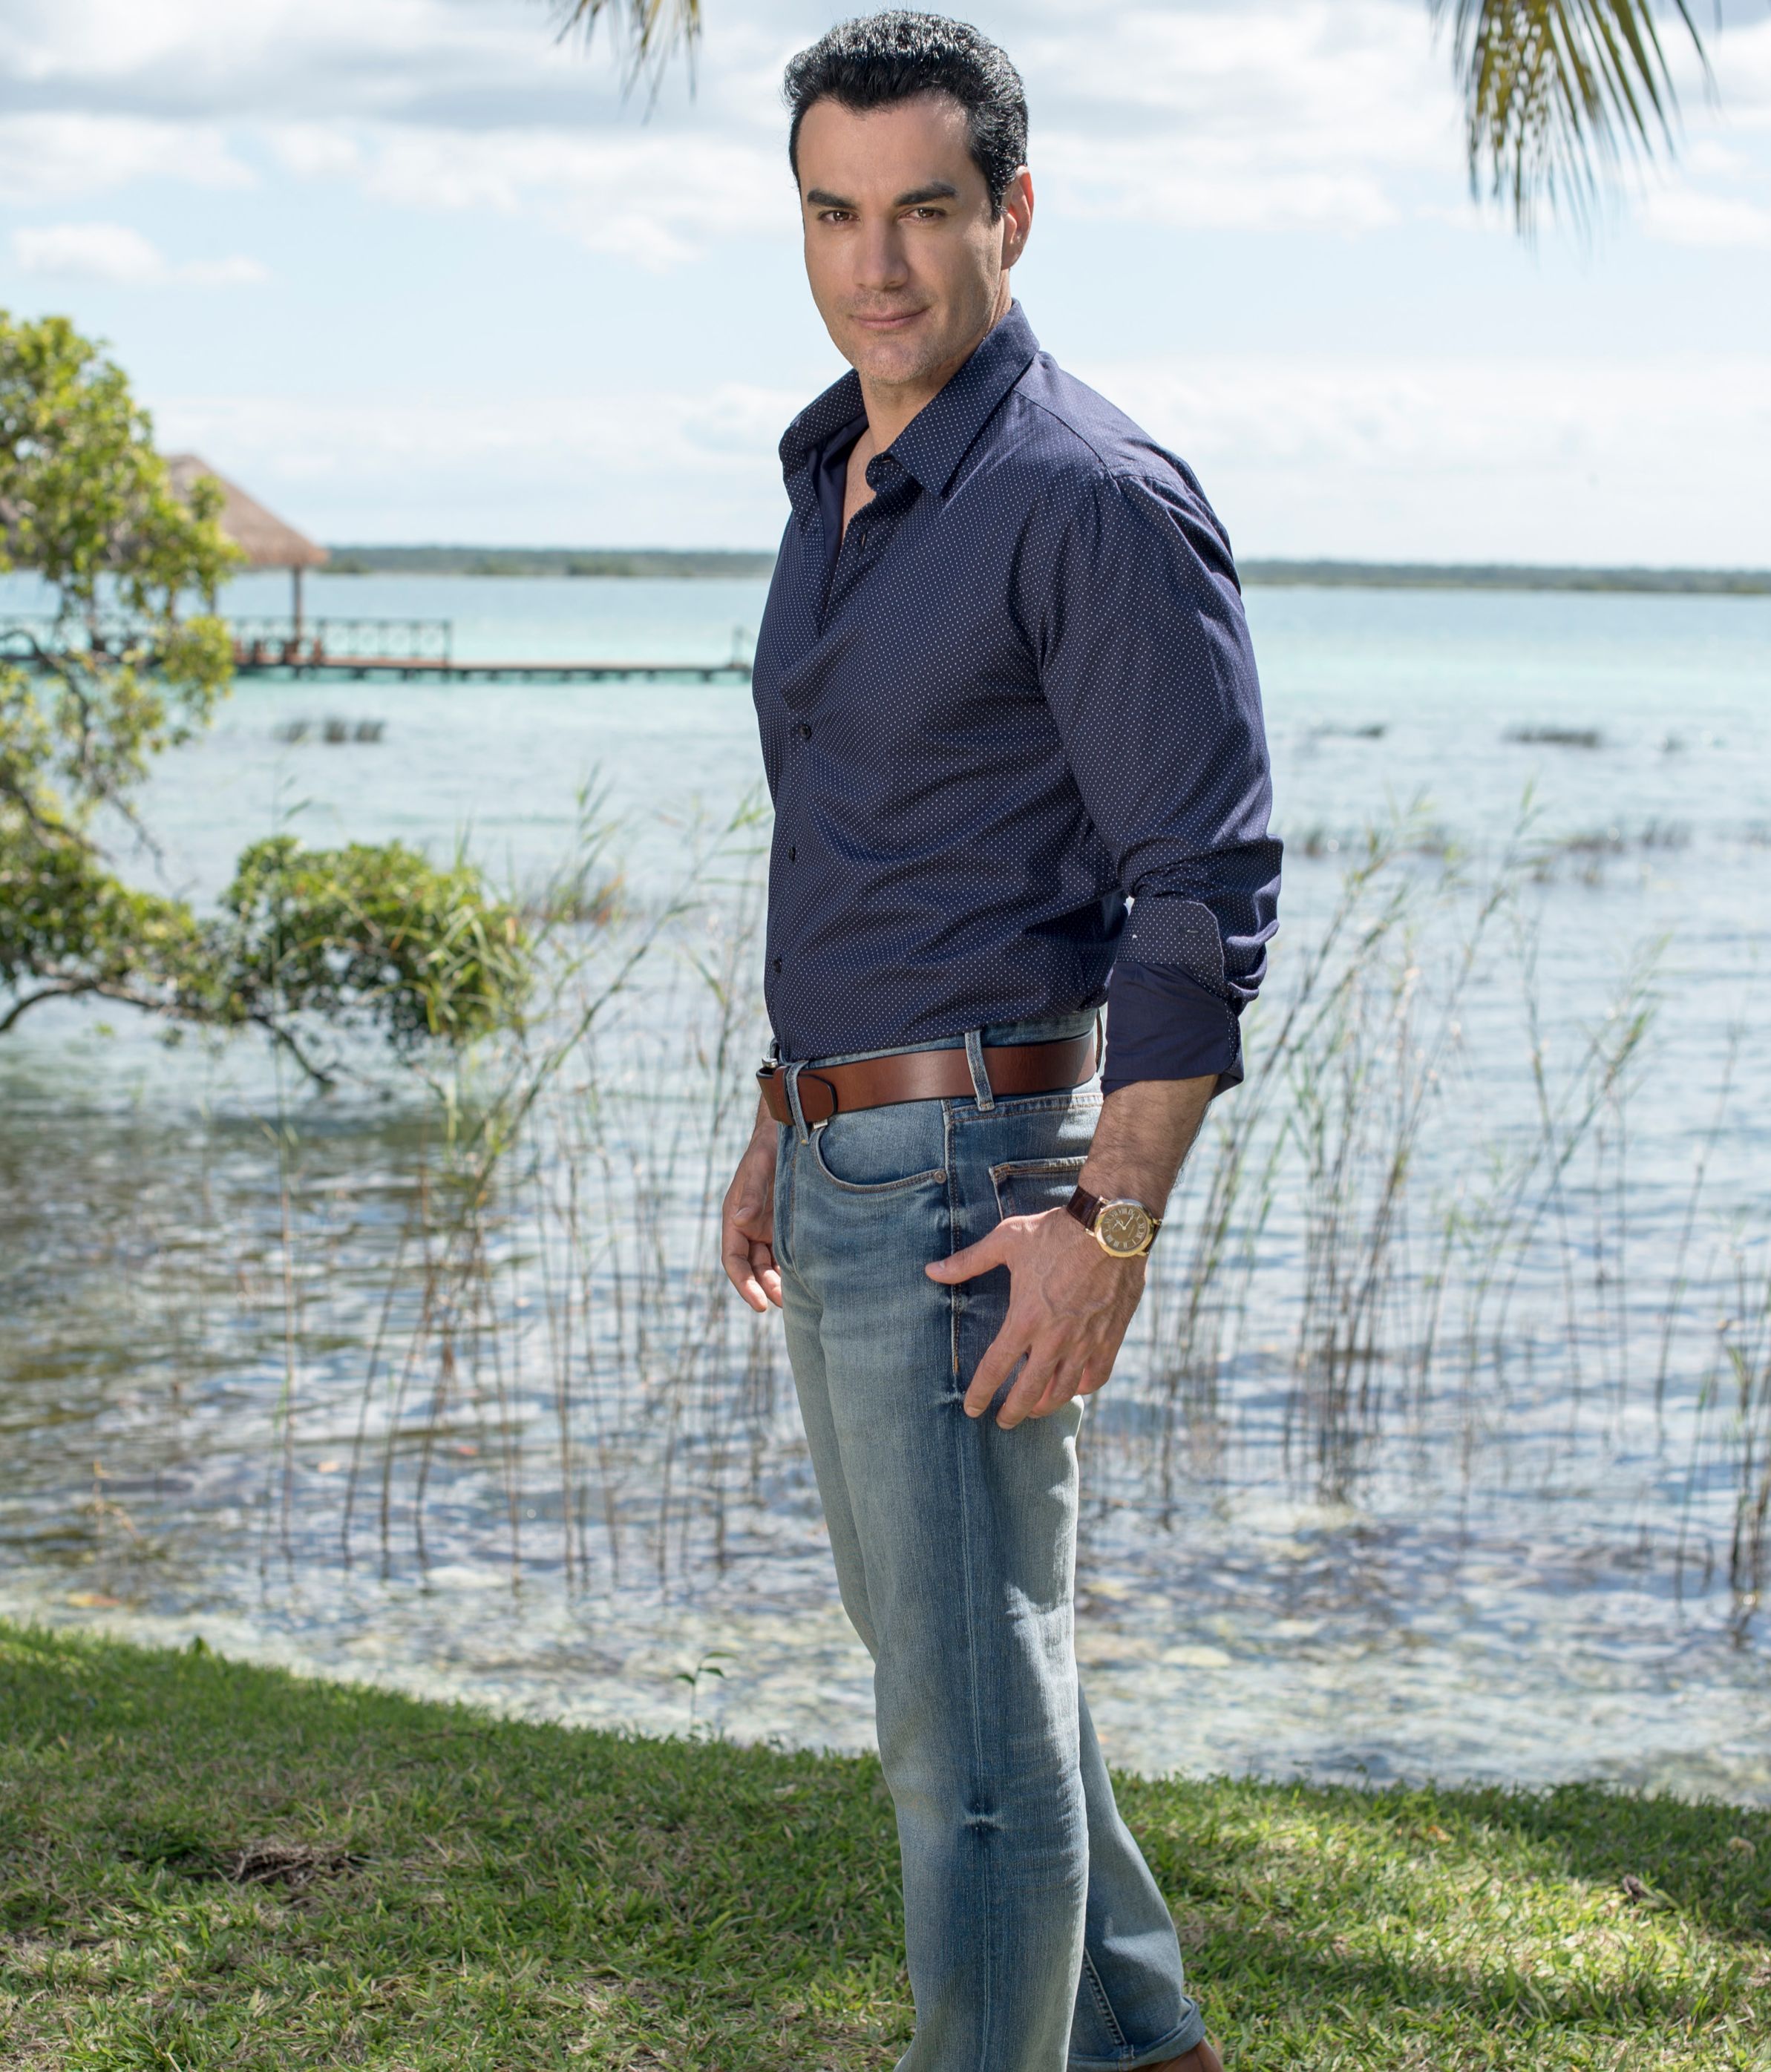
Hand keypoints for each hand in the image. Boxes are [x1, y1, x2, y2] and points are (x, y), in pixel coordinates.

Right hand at [721, 1114, 782, 1312]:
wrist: (790, 1130)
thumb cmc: (769, 1147)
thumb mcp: (760, 1167)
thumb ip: (752, 1194)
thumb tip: (741, 1221)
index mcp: (735, 1218)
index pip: (733, 1260)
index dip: (744, 1284)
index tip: (759, 1303)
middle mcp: (749, 1228)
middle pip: (753, 1268)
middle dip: (765, 1288)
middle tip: (784, 1303)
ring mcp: (768, 1228)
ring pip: (771, 1265)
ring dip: (780, 1282)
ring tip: (800, 1297)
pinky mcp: (787, 1225)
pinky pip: (788, 1253)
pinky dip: (794, 1268)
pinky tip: (811, 1279)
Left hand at [925, 1207, 1145, 1427]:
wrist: (1113, 1228)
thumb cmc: (1056, 1231)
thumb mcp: (1007, 1240)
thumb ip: (969, 1261)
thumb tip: (931, 1270)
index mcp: (1025, 1318)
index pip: (995, 1368)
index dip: (980, 1392)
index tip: (971, 1408)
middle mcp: (1054, 1339)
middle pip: (1028, 1392)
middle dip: (1012, 1412)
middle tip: (1003, 1421)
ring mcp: (1085, 1342)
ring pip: (1063, 1391)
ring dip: (1045, 1406)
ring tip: (1034, 1409)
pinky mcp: (1111, 1338)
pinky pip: (1096, 1377)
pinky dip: (1083, 1388)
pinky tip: (1074, 1388)